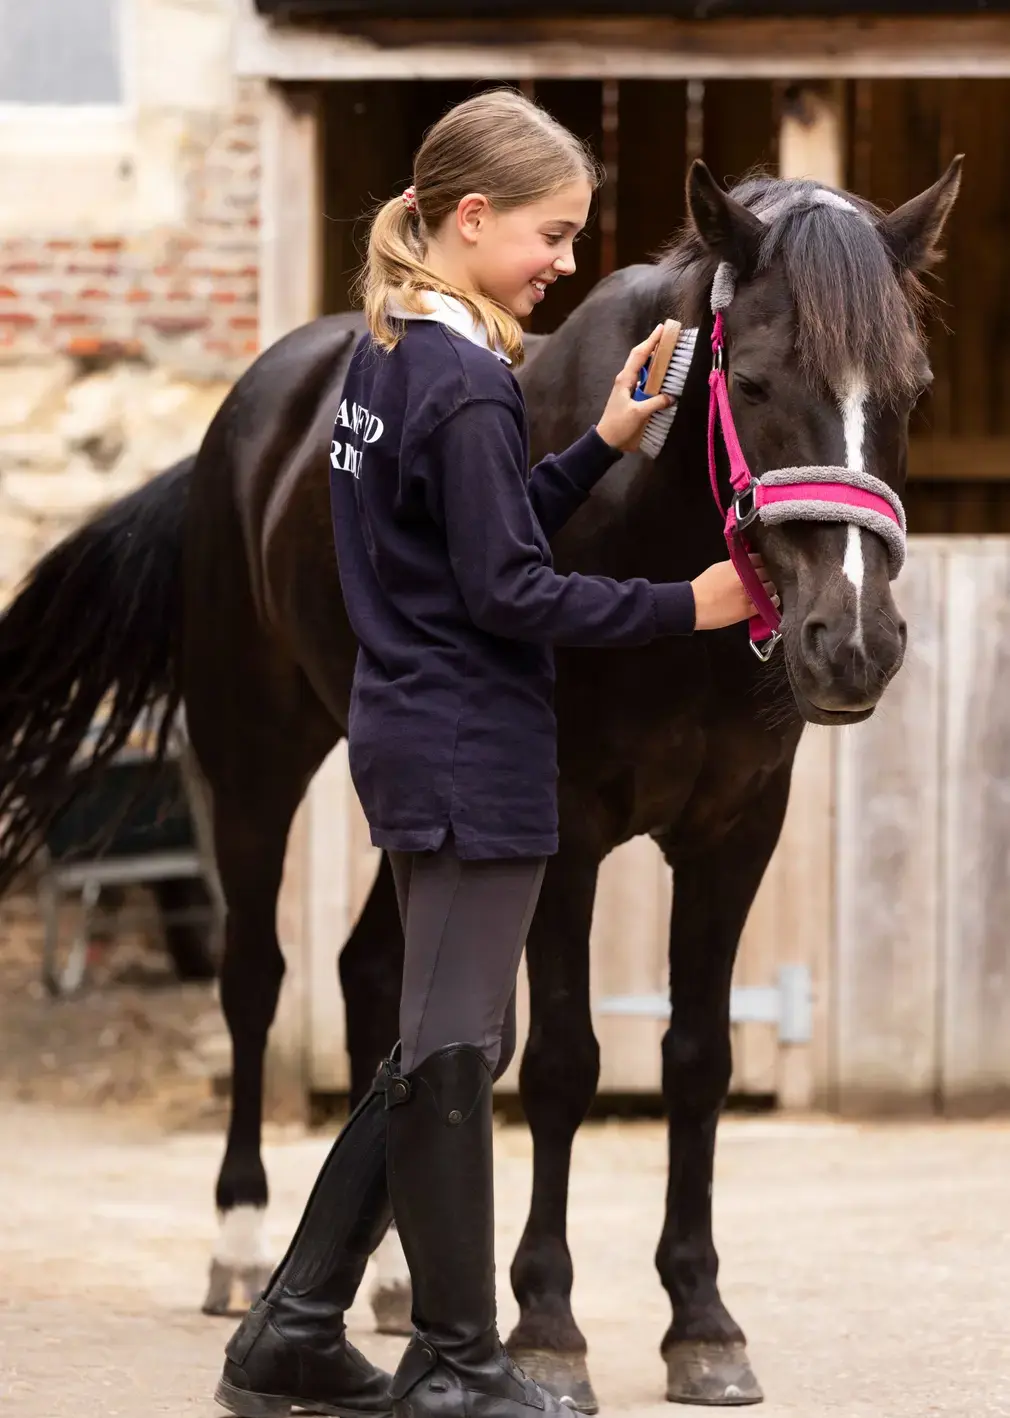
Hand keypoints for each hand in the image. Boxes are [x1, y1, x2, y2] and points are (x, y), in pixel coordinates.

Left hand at [595, 324, 673, 452]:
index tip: (662, 328)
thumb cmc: (619, 425)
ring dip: (654, 360)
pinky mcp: (632, 398)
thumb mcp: (638, 413)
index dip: (651, 340)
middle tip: (668, 336)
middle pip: (641, 358)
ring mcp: (629, 389)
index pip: (639, 355)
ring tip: (668, 353)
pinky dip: (654, 376)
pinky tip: (663, 377)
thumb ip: (655, 403)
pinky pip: (645, 382)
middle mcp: (626, 380)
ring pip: (643, 370)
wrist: (607, 441)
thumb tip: (671, 397)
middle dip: (653, 346)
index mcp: (625, 379)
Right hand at [691, 555, 779, 630]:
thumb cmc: (703, 587)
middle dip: (766, 576)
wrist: (694, 606)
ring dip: (770, 589)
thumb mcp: (718, 568)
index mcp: (739, 565)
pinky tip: (770, 602)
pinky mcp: (750, 608)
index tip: (760, 567)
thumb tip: (744, 566)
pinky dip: (772, 601)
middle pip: (767, 573)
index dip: (761, 563)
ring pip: (771, 587)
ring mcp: (751, 593)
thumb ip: (734, 566)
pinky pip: (769, 603)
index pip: (759, 559)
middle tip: (763, 580)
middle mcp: (747, 577)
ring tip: (766, 592)